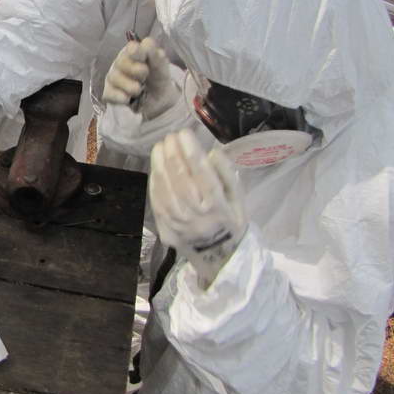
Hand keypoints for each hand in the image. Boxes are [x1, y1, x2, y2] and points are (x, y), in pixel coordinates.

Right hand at [102, 37, 177, 119]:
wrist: (157, 100)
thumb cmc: (157, 78)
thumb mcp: (161, 68)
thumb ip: (157, 56)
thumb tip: (147, 43)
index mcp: (135, 52)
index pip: (132, 48)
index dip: (137, 52)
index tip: (145, 59)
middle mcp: (121, 62)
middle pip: (121, 62)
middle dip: (134, 69)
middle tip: (145, 74)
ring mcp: (114, 77)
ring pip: (115, 78)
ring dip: (129, 86)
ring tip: (139, 90)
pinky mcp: (109, 92)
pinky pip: (109, 93)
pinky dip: (119, 97)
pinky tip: (128, 99)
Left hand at [149, 129, 246, 288]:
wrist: (220, 260)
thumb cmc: (231, 224)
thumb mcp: (239, 201)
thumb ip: (228, 176)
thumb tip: (212, 153)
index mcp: (220, 208)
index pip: (203, 175)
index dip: (191, 152)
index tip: (184, 133)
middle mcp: (198, 217)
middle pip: (181, 180)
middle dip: (173, 154)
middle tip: (169, 137)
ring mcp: (180, 226)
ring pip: (166, 190)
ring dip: (160, 165)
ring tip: (160, 147)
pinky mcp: (167, 231)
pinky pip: (158, 204)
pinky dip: (155, 183)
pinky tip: (156, 168)